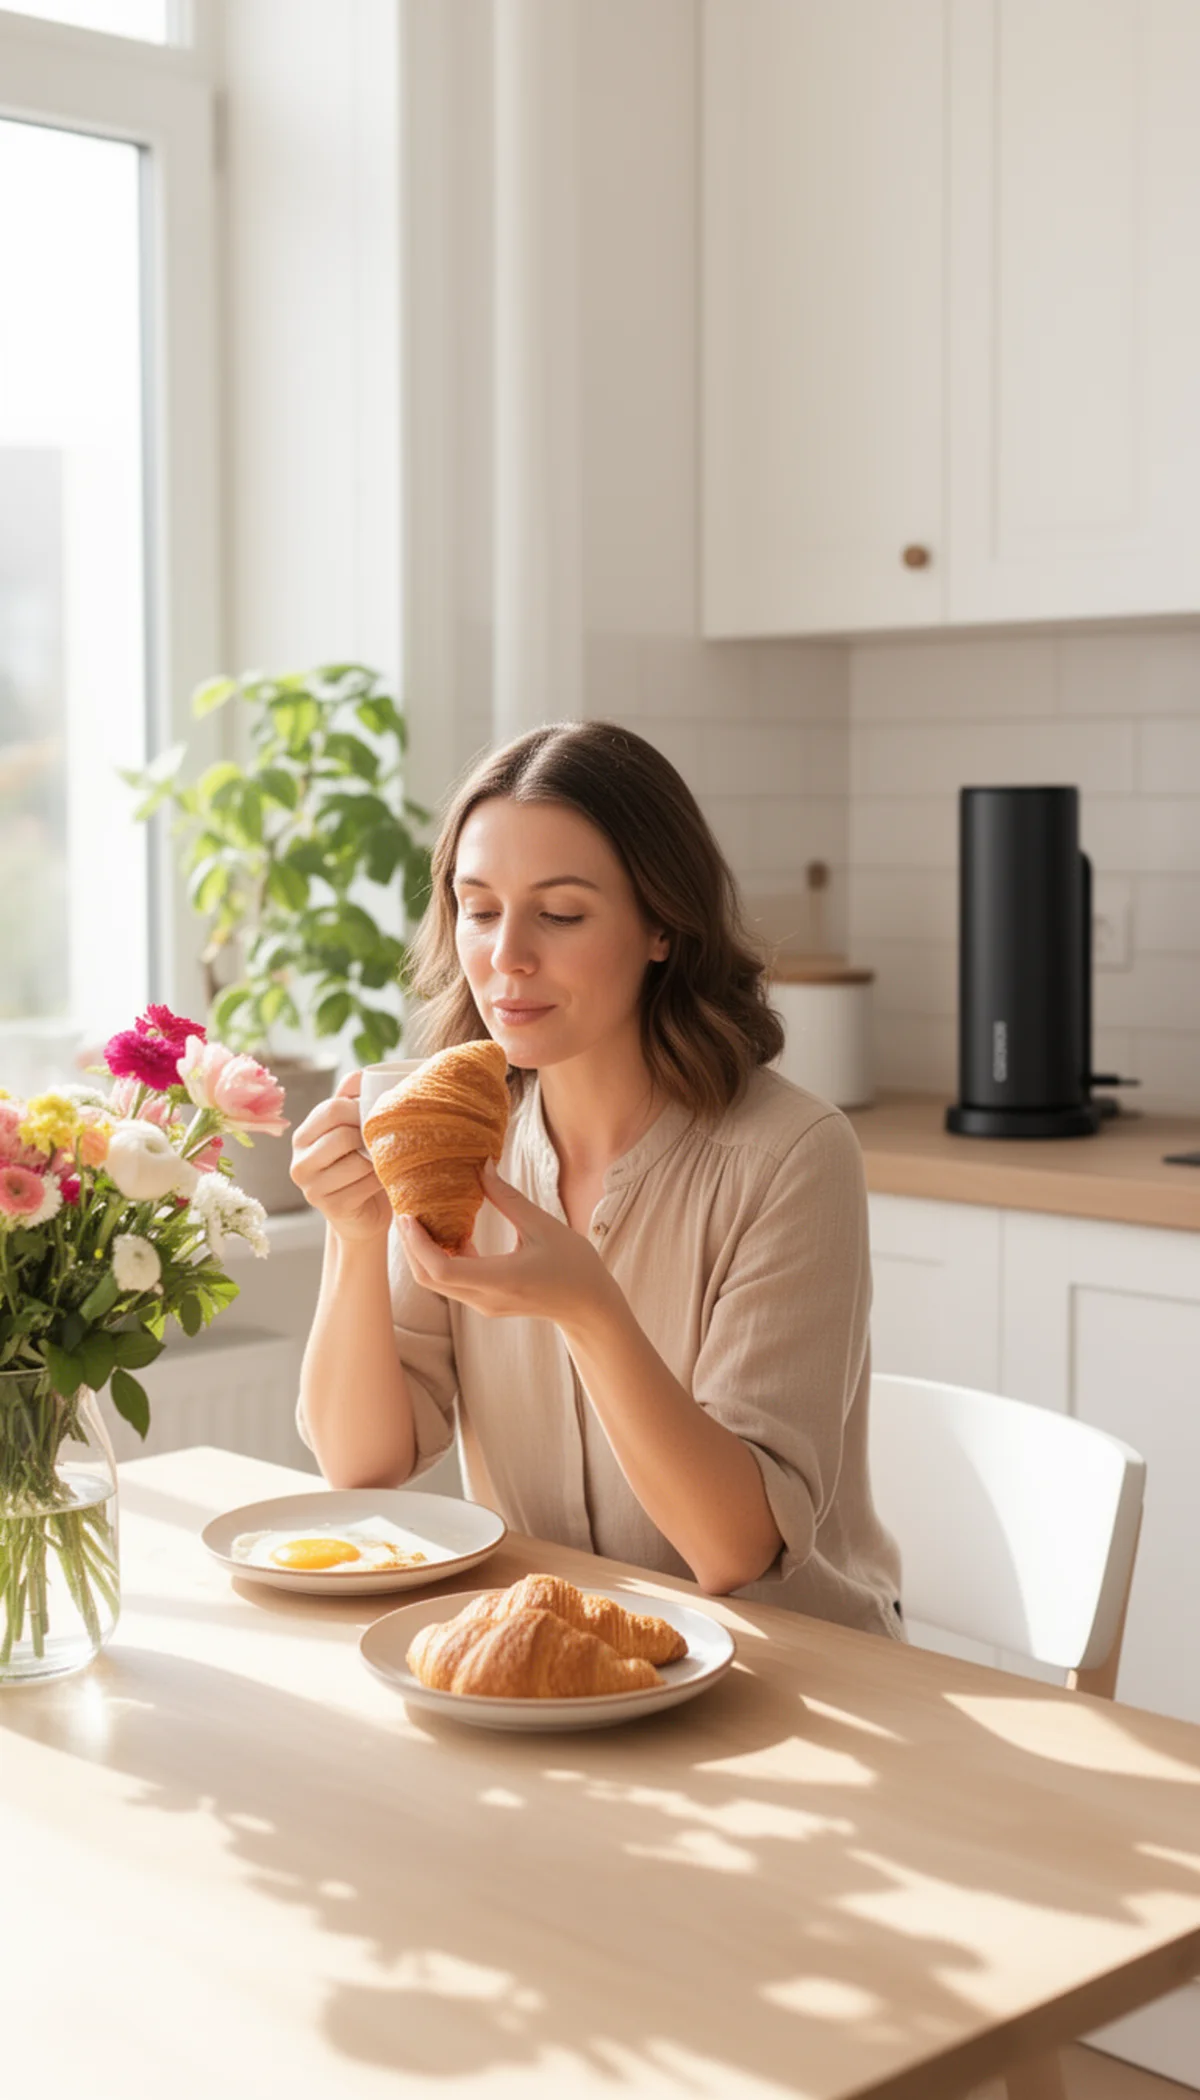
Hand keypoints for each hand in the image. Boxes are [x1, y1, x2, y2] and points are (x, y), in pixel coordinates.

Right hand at [289, 1071, 391, 1243]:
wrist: (363, 1214)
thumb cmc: (359, 1165)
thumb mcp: (352, 1129)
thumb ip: (351, 1099)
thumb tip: (361, 1073)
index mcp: (302, 1136)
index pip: (332, 1109)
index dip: (360, 1109)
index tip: (373, 1117)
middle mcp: (299, 1162)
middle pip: (342, 1135)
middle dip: (367, 1137)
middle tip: (378, 1142)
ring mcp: (311, 1188)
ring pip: (356, 1161)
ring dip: (376, 1161)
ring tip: (380, 1163)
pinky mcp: (330, 1208)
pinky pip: (364, 1184)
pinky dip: (379, 1180)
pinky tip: (379, 1182)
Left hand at [399, 1159, 617, 1332]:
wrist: (589, 1306)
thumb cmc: (574, 1265)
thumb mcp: (543, 1225)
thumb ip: (508, 1198)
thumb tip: (482, 1166)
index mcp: (499, 1279)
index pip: (441, 1269)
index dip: (417, 1243)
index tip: (408, 1215)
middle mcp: (485, 1298)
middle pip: (429, 1278)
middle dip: (411, 1245)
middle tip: (405, 1210)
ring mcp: (484, 1304)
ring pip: (437, 1282)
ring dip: (424, 1252)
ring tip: (421, 1217)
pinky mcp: (486, 1302)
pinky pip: (453, 1282)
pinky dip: (442, 1257)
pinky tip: (450, 1230)